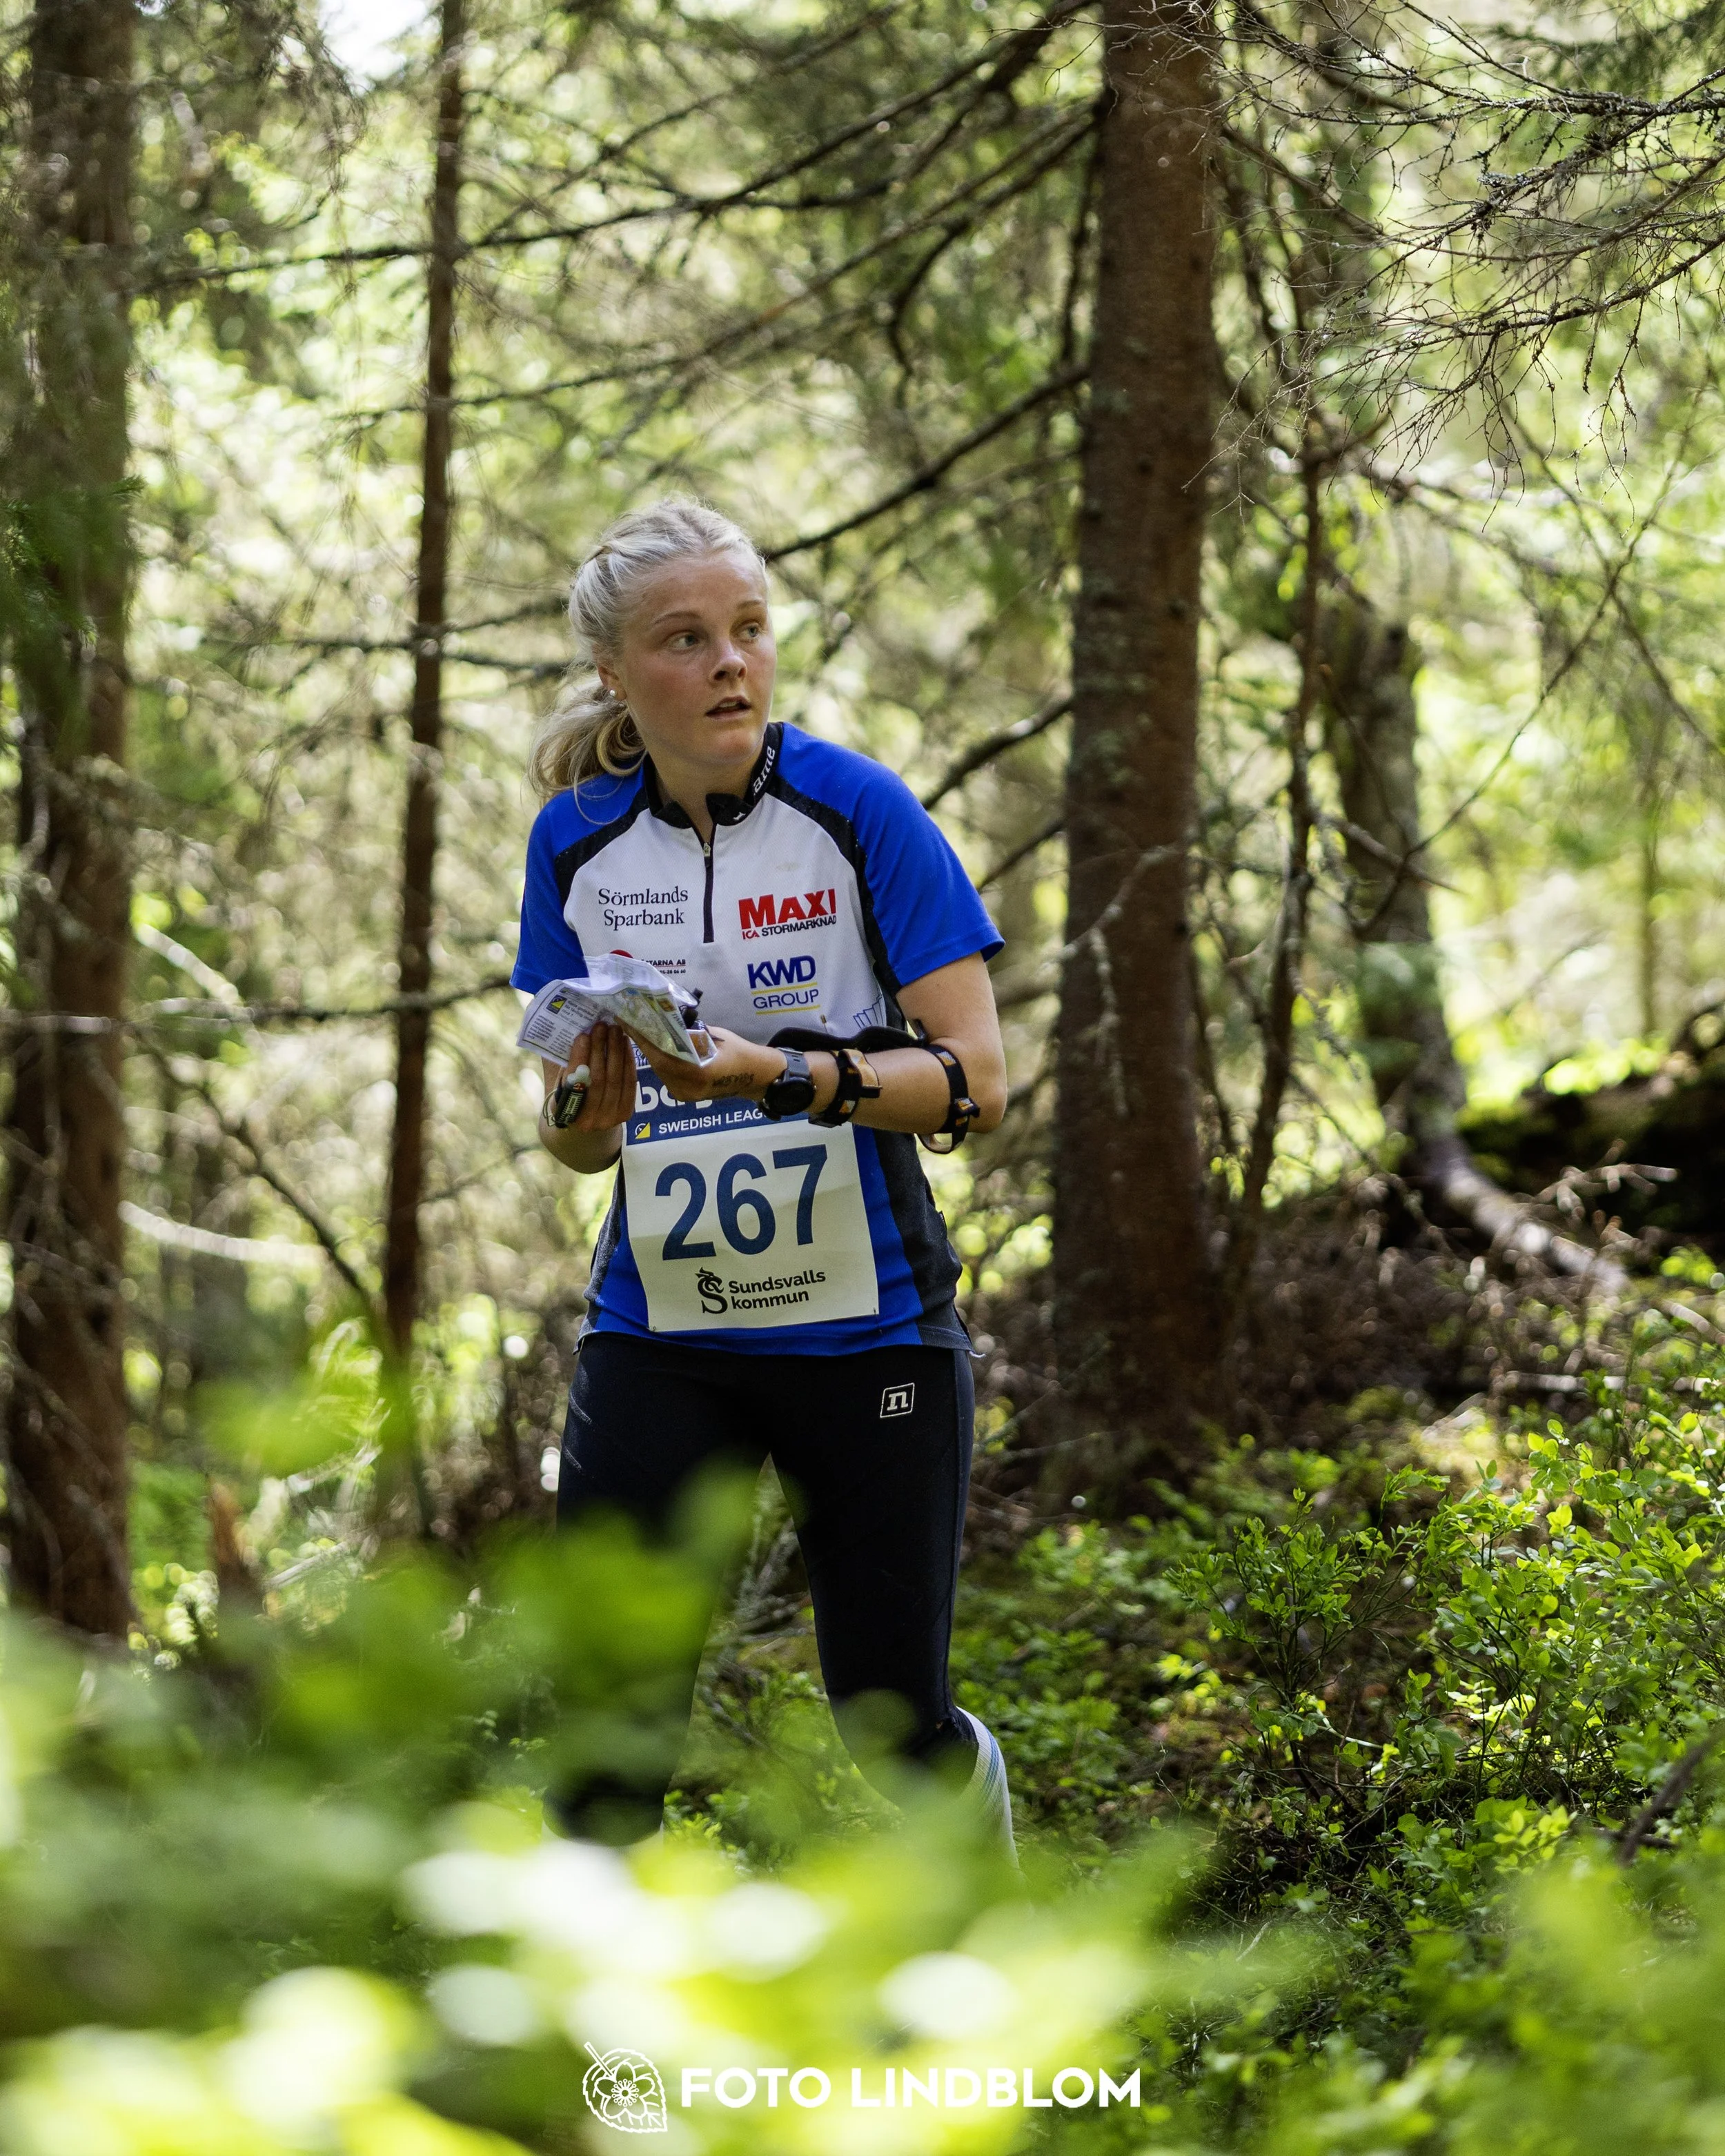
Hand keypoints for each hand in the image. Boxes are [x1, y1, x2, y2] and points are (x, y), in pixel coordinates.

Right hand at [544, 1022, 635, 1134]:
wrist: (588, 1121)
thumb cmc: (572, 1097)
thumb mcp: (563, 1084)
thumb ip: (570, 1066)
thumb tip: (582, 1036)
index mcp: (566, 1112)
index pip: (574, 1081)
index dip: (580, 1058)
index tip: (583, 1036)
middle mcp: (589, 1120)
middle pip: (598, 1079)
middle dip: (601, 1049)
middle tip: (602, 1027)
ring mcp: (610, 1118)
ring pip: (615, 1079)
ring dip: (616, 1051)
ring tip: (615, 1030)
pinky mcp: (626, 1112)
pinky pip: (629, 1083)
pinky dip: (628, 1061)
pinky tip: (626, 1044)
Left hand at [626, 1023, 783, 1104]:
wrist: (754, 1076)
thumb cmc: (739, 1051)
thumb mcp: (714, 1036)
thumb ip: (689, 1033)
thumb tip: (663, 1020)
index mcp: (699, 1073)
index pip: (661, 1056)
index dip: (642, 1039)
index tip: (627, 1022)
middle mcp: (688, 1088)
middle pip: (657, 1064)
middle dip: (643, 1043)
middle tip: (631, 1022)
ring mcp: (686, 1095)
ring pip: (660, 1071)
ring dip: (650, 1051)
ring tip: (640, 1032)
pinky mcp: (685, 1096)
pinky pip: (666, 1076)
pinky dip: (660, 1061)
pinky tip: (656, 1047)